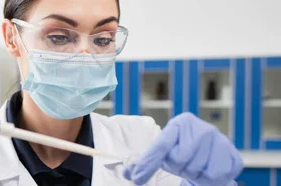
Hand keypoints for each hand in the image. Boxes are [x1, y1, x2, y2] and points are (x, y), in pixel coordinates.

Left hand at [124, 112, 242, 185]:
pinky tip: (208, 168)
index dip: (147, 164)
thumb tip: (128, 172)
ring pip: (197, 171)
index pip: (160, 146)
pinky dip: (208, 179)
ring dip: (193, 173)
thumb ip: (146, 161)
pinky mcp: (233, 154)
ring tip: (195, 165)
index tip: (136, 178)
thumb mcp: (163, 151)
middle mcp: (202, 128)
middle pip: (179, 161)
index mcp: (181, 123)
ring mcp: (220, 140)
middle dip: (177, 167)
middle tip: (182, 162)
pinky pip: (214, 176)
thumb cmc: (182, 150)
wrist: (212, 150)